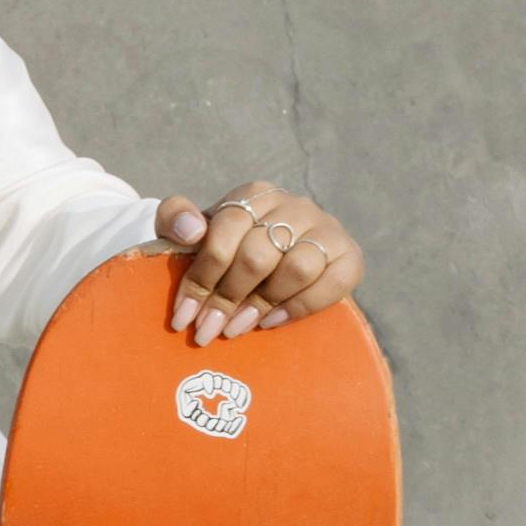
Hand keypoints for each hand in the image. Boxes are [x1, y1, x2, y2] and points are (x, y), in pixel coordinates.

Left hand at [157, 185, 360, 343]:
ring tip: (236, 328)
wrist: (263, 259)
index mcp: (254, 195)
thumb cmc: (223, 247)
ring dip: (262, 303)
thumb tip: (191, 231)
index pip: (225, 231)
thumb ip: (174, 218)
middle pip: (259, 255)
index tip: (183, 315)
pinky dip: (301, 306)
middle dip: (227, 298)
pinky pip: (334, 282)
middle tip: (208, 330)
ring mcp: (326, 229)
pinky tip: (271, 321)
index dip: (201, 277)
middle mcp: (295, 206)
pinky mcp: (350, 255)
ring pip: (297, 268)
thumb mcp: (190, 230)